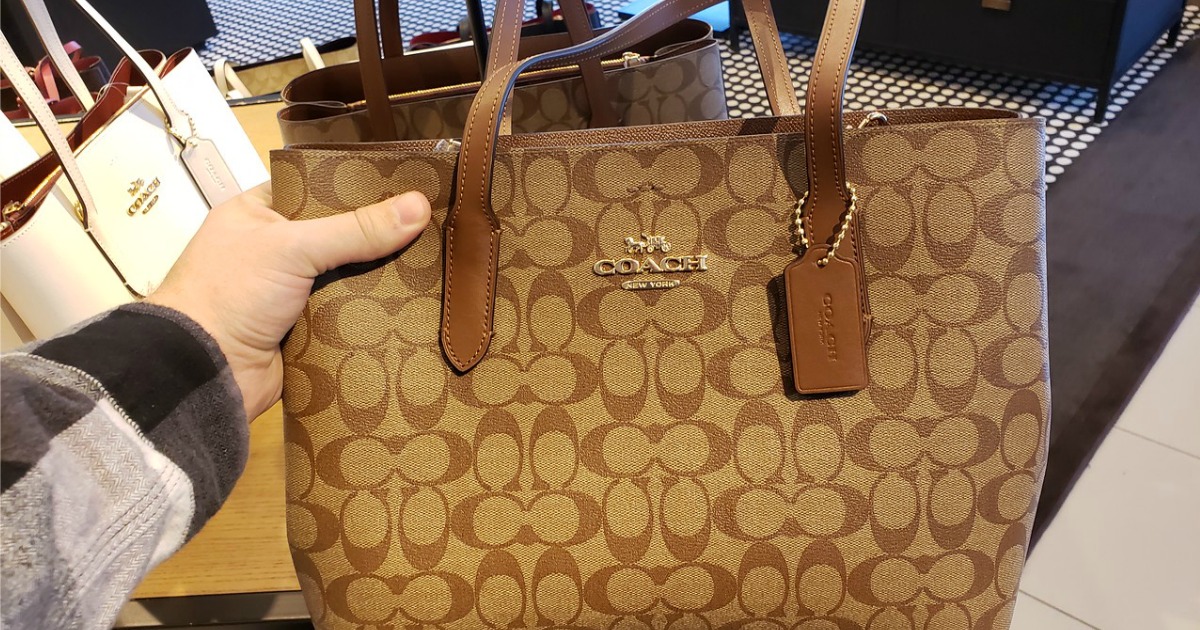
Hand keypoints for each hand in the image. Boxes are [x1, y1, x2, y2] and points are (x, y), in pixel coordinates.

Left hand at [148, 183, 430, 419]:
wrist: (203, 374)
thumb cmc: (233, 293)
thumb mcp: (293, 247)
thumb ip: (357, 228)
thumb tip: (421, 205)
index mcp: (258, 213)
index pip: (317, 186)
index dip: (360, 185)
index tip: (409, 182)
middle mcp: (274, 249)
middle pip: (340, 234)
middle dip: (380, 234)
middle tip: (432, 224)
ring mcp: (291, 292)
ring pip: (349, 276)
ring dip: (383, 275)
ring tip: (435, 261)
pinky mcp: (307, 331)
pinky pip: (350, 313)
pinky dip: (375, 311)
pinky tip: (416, 302)